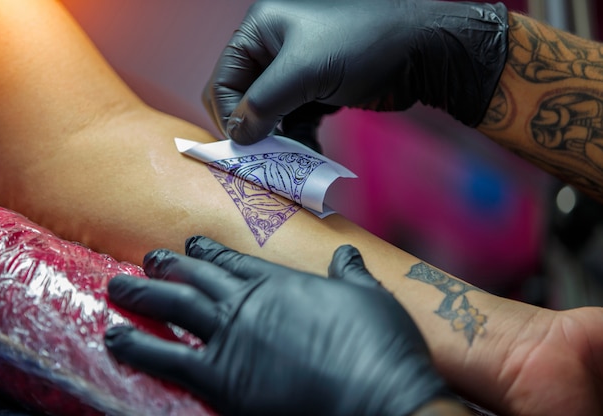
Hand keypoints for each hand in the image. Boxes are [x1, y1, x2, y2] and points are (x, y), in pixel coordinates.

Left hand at [104, 236, 452, 415]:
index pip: (233, 262)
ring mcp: (231, 339)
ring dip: (144, 295)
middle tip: (148, 258)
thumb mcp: (369, 296)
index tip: (191, 244)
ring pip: (175, 309)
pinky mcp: (222, 379)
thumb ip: (350, 273)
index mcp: (281, 283)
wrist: (376, 394)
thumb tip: (347, 256)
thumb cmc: (379, 345)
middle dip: (169, 266)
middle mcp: (249, 304)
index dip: (208, 252)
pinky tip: (115, 337)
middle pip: (197, 278)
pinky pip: (168, 360)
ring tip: (118, 285)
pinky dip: (138, 347)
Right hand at [202, 0, 508, 144]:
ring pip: (269, 113)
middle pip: (243, 97)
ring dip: (276, 138)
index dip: (227, 114)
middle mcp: (274, 46)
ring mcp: (296, 69)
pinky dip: (296, 137)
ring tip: (289, 159)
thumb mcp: (303, 71)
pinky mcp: (316, 89)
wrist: (421, 51)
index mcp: (262, 28)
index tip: (242, 147)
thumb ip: (262, 103)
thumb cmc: (362, 45)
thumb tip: (237, 135)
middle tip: (264, 157)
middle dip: (253, 128)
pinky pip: (293, 119)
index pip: (223, 77)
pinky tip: (307, 152)